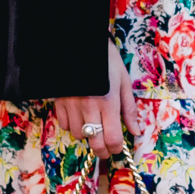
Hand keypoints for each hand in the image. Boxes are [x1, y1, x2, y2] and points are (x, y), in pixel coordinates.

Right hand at [55, 41, 139, 157]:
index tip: (118, 147)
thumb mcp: (123, 81)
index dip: (116, 149)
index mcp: (108, 102)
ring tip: (93, 124)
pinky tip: (79, 116)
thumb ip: (129, 109)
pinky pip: (64, 125)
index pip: (112, 139)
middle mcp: (89, 107)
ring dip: (87, 135)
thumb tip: (135, 131)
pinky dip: (72, 125)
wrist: (79, 43)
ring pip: (77, 136)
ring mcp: (71, 105)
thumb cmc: (105, 60)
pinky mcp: (59, 101)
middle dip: (102, 150)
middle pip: (95, 144)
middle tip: (107, 147)